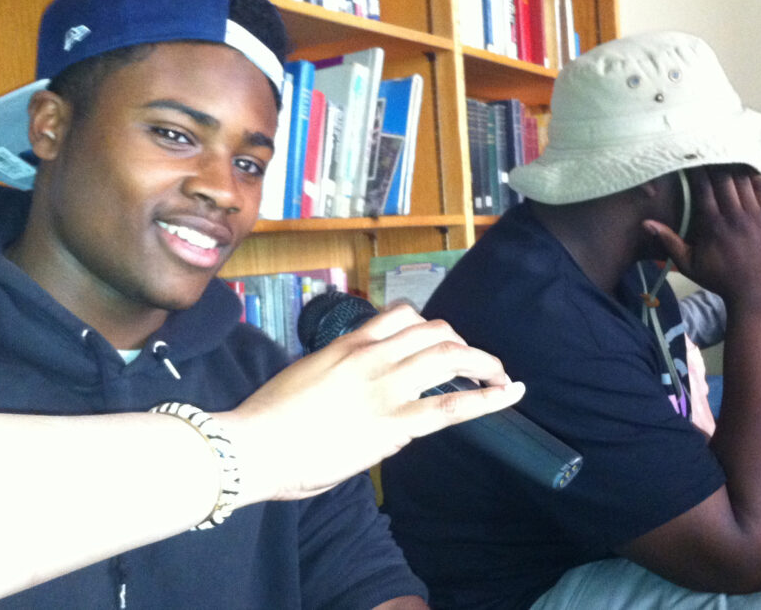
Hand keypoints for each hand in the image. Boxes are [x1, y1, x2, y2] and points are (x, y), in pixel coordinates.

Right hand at [213, 304, 523, 503]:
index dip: (429, 325)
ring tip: (501, 376)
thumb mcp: (304, 379)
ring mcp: (384, 389)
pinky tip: (509, 394)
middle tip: (477, 362)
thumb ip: (335, 375)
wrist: (251, 445)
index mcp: (347, 345)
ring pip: (449, 356)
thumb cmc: (266, 421)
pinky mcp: (392, 425)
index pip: (400, 314)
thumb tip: (353, 390)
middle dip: (463, 343)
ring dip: (483, 362)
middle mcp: (371, 358)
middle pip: (434, 331)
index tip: (439, 340)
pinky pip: (451, 406)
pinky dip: (487, 398)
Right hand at [644, 167, 760, 306]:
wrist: (756, 294)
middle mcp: (735, 216)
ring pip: (743, 180)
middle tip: (708, 151)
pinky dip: (754, 176)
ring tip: (726, 155)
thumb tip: (645, 223)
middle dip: (715, 162)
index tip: (692, 159)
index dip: (697, 169)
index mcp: (713, 225)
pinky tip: (746, 168)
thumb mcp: (689, 264)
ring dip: (733, 166)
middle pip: (724, 178)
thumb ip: (668, 241)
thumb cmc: (720, 279)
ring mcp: (756, 216)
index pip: (703, 187)